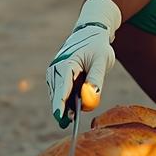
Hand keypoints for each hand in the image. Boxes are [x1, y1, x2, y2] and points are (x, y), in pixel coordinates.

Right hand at [46, 0, 121, 128]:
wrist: (91, 33)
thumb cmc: (97, 46)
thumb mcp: (101, 61)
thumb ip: (96, 79)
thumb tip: (90, 98)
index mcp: (66, 63)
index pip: (62, 87)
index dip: (60, 103)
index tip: (59, 116)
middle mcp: (56, 69)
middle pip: (57, 95)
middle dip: (64, 108)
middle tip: (71, 122)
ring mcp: (55, 74)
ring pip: (59, 96)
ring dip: (68, 104)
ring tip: (76, 109)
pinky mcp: (57, 78)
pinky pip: (61, 94)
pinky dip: (68, 100)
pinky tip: (77, 100)